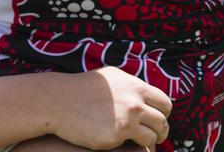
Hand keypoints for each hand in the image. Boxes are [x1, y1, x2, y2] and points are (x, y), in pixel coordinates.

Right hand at [51, 67, 172, 150]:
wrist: (59, 101)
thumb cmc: (82, 90)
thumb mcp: (111, 79)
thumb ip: (130, 86)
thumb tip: (144, 93)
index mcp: (135, 86)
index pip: (164, 101)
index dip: (163, 112)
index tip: (158, 119)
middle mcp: (135, 101)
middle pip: (162, 120)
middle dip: (161, 129)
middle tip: (157, 134)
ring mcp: (127, 119)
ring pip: (154, 135)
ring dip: (152, 140)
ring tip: (145, 142)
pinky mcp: (117, 135)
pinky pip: (139, 145)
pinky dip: (138, 146)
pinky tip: (128, 145)